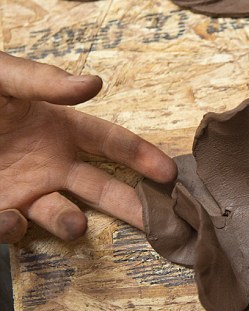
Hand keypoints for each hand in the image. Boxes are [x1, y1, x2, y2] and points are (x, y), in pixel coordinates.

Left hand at [0, 52, 176, 243]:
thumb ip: (43, 81)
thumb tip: (95, 85)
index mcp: (60, 128)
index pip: (113, 144)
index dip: (143, 157)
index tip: (169, 174)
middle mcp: (51, 164)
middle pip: (105, 188)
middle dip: (135, 206)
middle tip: (162, 225)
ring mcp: (24, 190)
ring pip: (64, 216)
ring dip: (71, 223)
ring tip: (74, 223)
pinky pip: (13, 228)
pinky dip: (13, 227)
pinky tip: (8, 215)